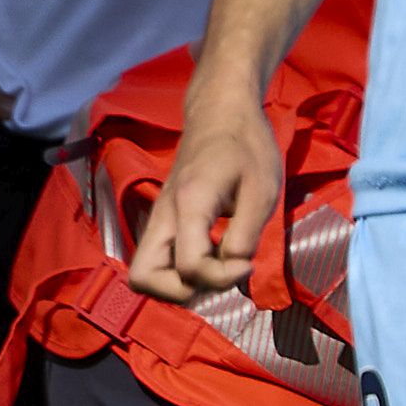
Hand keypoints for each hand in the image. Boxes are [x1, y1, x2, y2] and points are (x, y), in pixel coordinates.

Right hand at [132, 88, 280, 302]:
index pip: (190, 267)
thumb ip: (245, 235)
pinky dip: (179, 271)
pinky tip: (212, 255)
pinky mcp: (163, 221)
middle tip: (220, 274)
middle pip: (143, 280)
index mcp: (189, 204)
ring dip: (179, 285)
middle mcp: (163, 216)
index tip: (248, 262)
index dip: (223, 278)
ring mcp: (158, 219)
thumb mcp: (262, 190)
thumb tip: (233, 268)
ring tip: (217, 267)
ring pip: (144, 274)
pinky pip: (158, 261)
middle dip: (183, 292)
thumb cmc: (246, 147)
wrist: (221, 113)